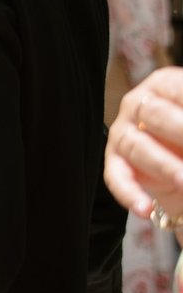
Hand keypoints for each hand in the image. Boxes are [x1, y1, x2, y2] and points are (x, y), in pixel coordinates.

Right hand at [106, 69, 182, 219]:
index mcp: (166, 84)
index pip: (176, 90)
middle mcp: (139, 104)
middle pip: (152, 114)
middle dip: (180, 133)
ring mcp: (124, 133)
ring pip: (136, 146)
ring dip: (164, 167)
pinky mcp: (116, 163)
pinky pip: (116, 177)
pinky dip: (130, 193)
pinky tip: (145, 209)